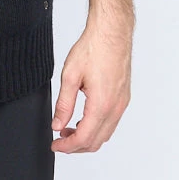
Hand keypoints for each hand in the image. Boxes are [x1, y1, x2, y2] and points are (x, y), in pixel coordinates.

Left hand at [50, 20, 131, 153]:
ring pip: (105, 134)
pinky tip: (84, 119)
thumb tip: (57, 125)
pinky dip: (97, 127)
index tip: (55, 146)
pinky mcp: (123, 97)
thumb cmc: (93, 48)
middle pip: (96, 142)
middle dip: (76, 146)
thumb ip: (64, 104)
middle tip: (59, 140)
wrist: (111, 32)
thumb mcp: (70, 75)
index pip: (83, 138)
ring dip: (87, 138)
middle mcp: (115, 108)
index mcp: (101, 105)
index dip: (67, 147)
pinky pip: (111, 122)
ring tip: (69, 130)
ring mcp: (122, 103)